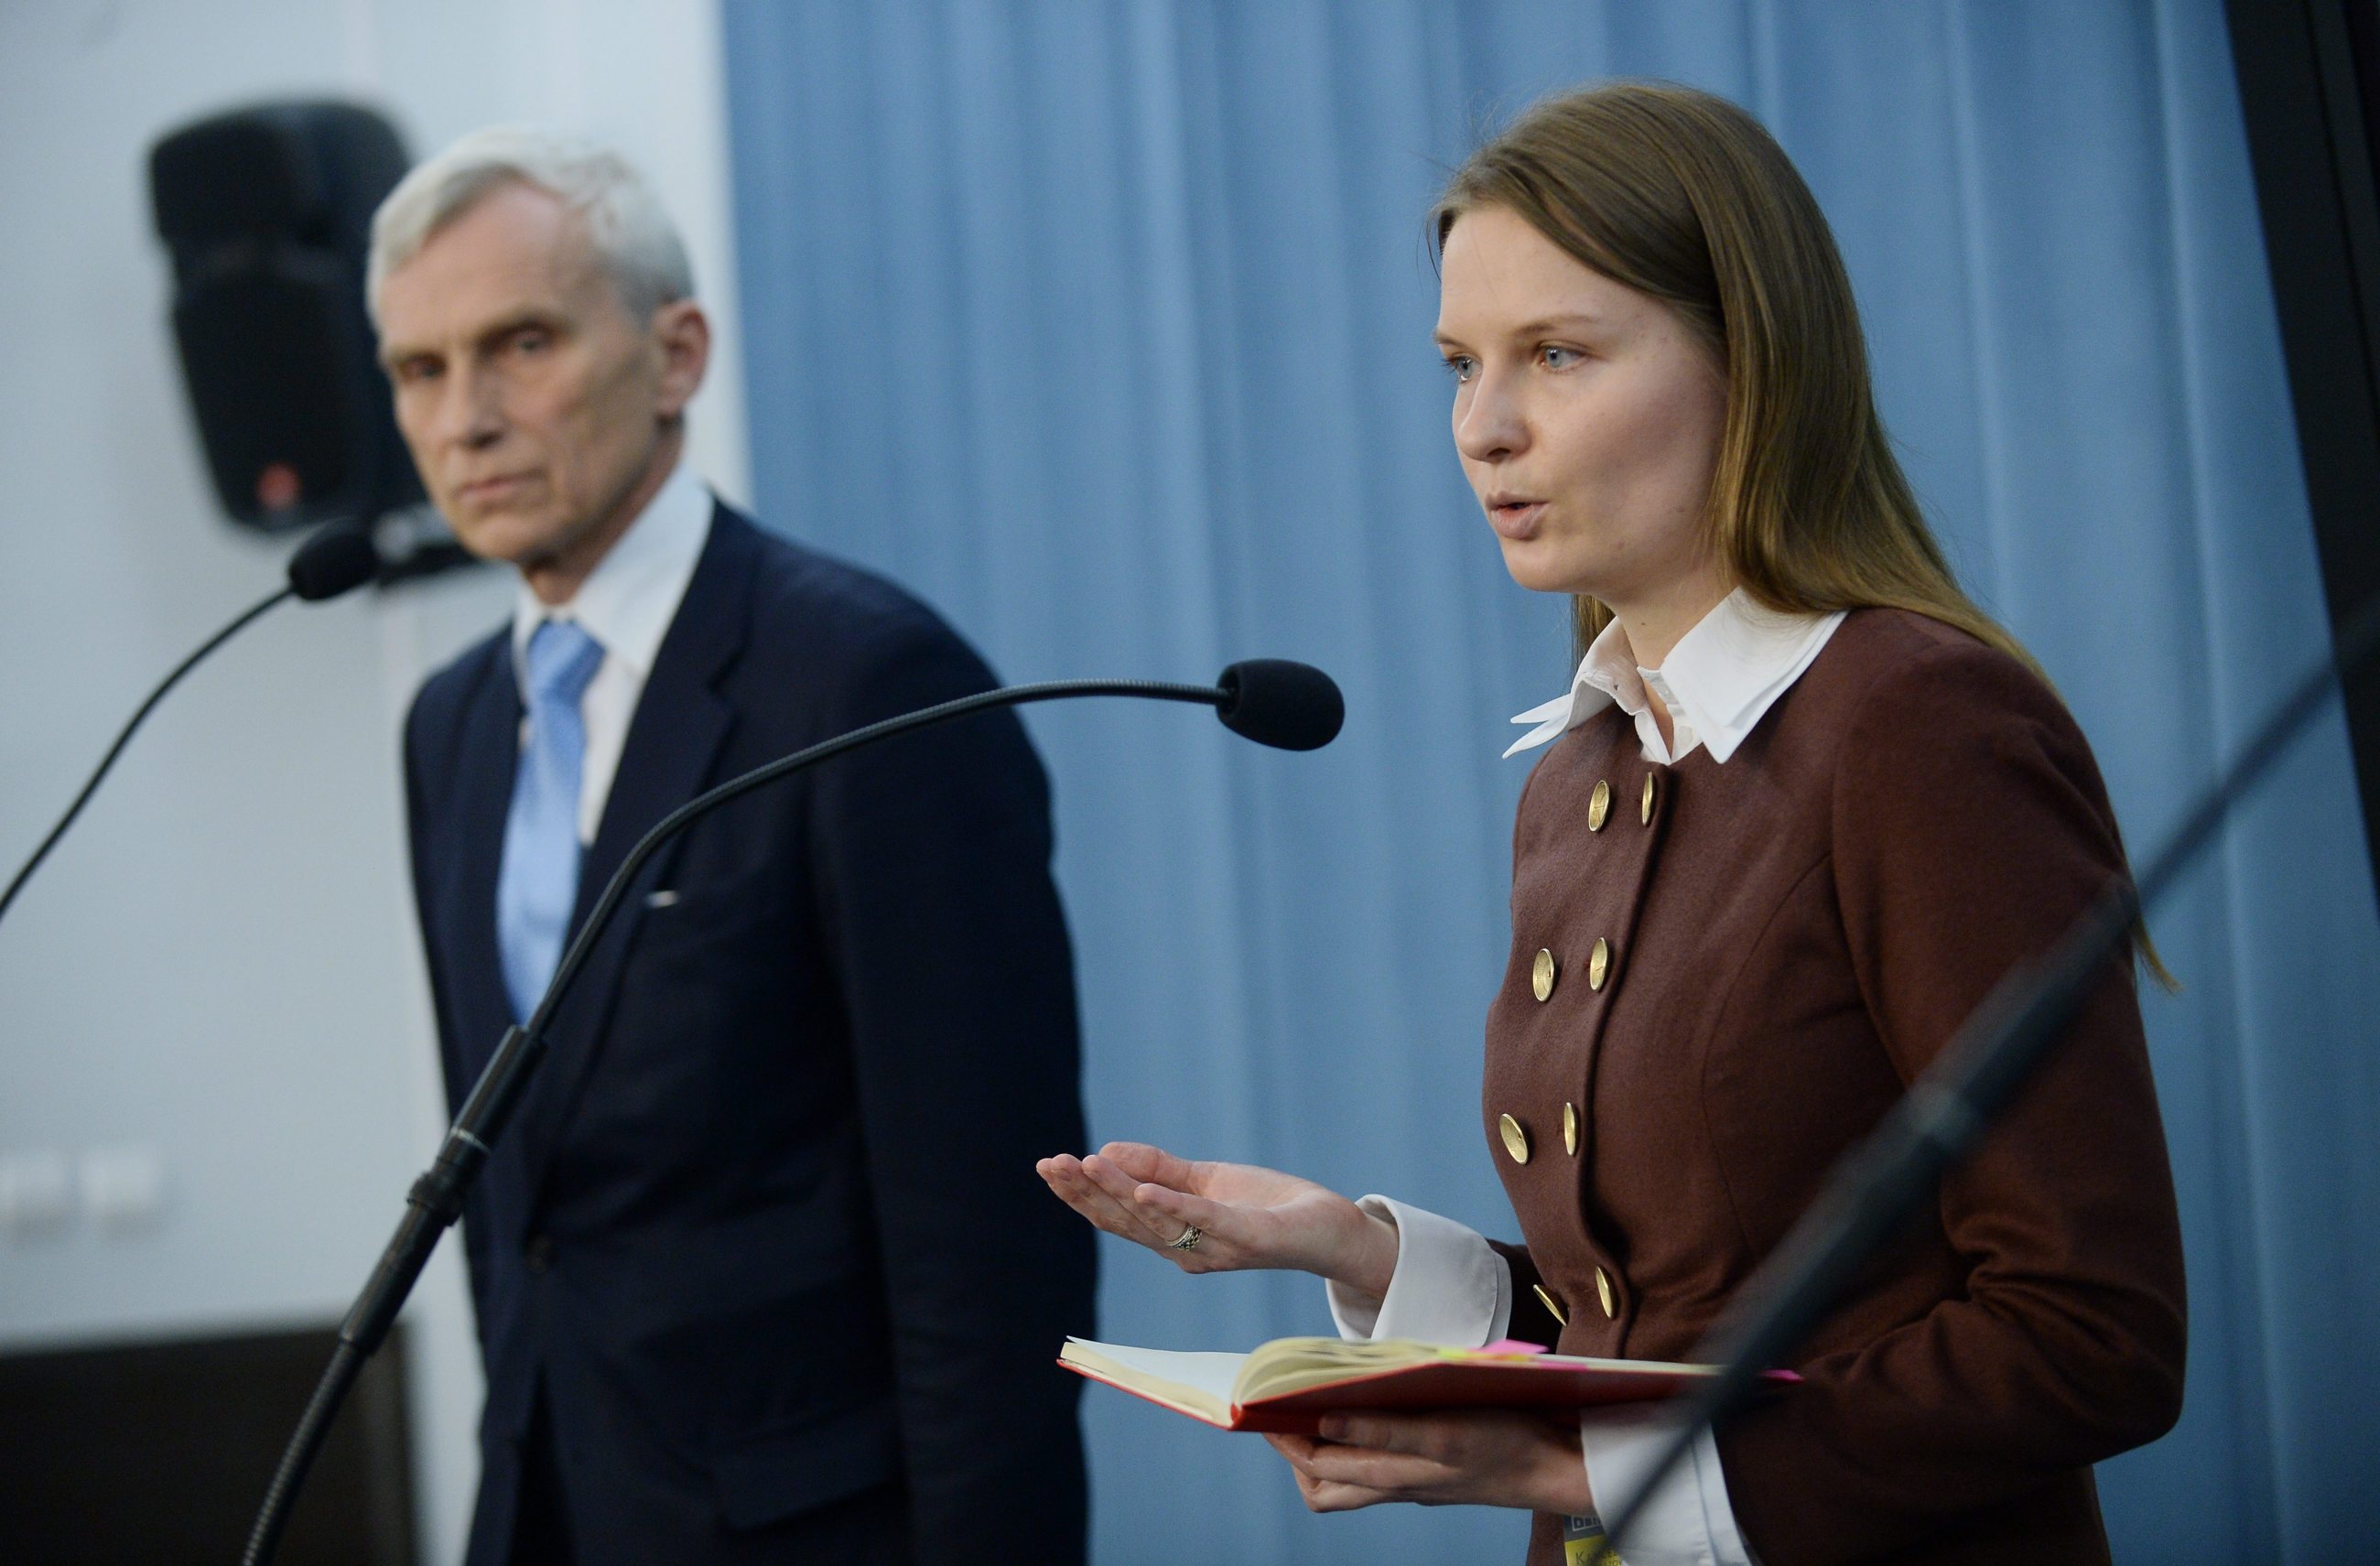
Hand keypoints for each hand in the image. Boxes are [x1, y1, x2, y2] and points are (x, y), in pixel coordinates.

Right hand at [1035, 1142, 1397, 1295]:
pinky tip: (1144, 1190)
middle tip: (1049, 1165)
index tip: (1048, 1166)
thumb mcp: (1205, 1180)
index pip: (1116, 1215)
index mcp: (1172, 1237)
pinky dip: (1173, 1207)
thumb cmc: (1267, 1205)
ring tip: (1085, 1165)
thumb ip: (1160, 1168)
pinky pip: (1205, 1222)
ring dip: (1117, 1192)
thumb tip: (1106, 1152)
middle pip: (1125, 1221)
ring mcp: (1216, 1248)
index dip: (1081, 1193)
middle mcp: (1186, 1251)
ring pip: (1155, 1220)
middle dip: (1085, 1193)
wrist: (1329, 1227)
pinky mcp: (1248, 1238)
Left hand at [1262, 1410, 1590, 1514]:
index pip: (1315, 1466)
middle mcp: (1396, 1485)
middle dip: (1292, 1452)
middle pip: (1323, 1488)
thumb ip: (1383, 1431)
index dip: (1282, 1439)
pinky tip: (1358, 1415)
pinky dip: (1356, 1447)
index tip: (1258, 1404)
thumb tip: (1324, 1421)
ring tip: (1310, 1414)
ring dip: (1322, 1454)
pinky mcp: (1429, 1472)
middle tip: (1279, 1409)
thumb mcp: (1444, 1433)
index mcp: (1393, 1475)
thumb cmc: (1506, 1444)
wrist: (1556, 1468)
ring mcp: (1412, 1483)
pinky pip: (1375, 1471)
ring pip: (1347, 1485)